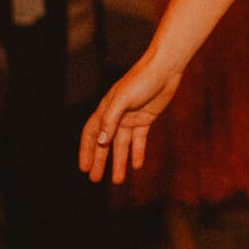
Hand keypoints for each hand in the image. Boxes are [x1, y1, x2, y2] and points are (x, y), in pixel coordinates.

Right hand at [80, 59, 183, 184]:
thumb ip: (110, 120)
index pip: (91, 134)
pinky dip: (137, 152)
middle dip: (100, 161)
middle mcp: (116, 115)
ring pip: (122, 145)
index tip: (84, 168)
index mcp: (106, 109)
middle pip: (105, 143)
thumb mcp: (123, 99)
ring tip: (118, 180)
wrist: (164, 69)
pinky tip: (137, 165)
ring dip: (119, 161)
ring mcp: (131, 118)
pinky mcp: (145, 119)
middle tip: (96, 180)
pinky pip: (139, 140)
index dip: (86, 151)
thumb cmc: (141, 80)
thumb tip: (101, 142)